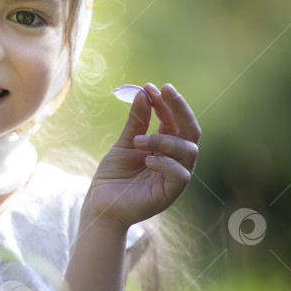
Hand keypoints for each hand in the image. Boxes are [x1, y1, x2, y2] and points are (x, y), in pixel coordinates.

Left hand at [87, 83, 200, 229]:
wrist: (100, 204)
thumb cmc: (113, 176)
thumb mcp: (124, 143)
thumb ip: (136, 121)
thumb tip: (144, 92)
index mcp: (166, 147)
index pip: (175, 121)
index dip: (167, 103)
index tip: (151, 87)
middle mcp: (175, 160)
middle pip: (191, 131)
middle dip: (179, 109)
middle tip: (164, 92)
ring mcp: (174, 177)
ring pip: (188, 151)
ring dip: (164, 139)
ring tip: (138, 140)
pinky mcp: (170, 194)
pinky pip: (181, 175)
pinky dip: (165, 163)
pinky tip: (146, 160)